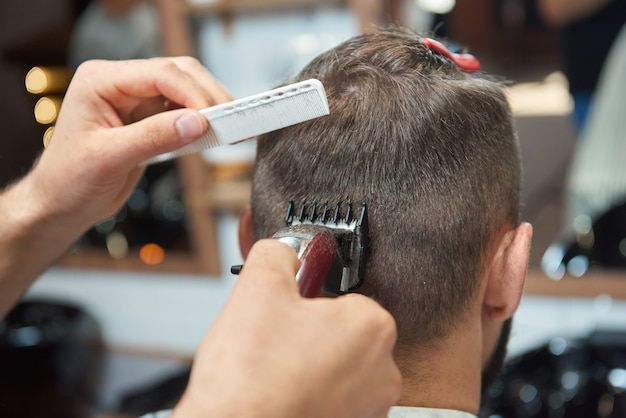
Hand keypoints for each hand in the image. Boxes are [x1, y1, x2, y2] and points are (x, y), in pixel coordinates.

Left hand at [29, 57, 231, 228]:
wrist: (62, 204)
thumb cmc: (69, 180)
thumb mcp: (108, 159)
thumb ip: (152, 137)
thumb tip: (197, 122)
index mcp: (100, 81)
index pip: (158, 73)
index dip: (192, 93)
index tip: (213, 119)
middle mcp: (120, 84)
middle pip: (178, 73)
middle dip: (208, 95)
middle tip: (232, 121)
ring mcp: (136, 100)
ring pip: (186, 89)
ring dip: (210, 106)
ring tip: (230, 129)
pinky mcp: (149, 118)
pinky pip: (184, 111)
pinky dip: (202, 121)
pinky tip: (214, 135)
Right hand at [173, 239, 400, 417]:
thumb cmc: (252, 379)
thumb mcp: (258, 287)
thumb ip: (278, 254)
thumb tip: (283, 251)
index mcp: (371, 327)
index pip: (342, 296)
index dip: (307, 300)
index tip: (287, 309)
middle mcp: (383, 371)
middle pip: (341, 334)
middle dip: (308, 333)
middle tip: (274, 341)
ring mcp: (369, 408)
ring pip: (336, 369)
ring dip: (308, 366)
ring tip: (273, 372)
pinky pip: (331, 400)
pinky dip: (310, 396)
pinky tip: (281, 395)